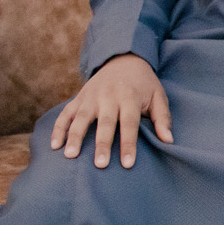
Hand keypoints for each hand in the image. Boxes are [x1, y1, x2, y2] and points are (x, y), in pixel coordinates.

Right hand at [52, 53, 171, 168]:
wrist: (124, 59)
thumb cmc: (144, 84)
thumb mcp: (158, 96)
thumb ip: (163, 118)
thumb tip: (168, 141)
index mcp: (130, 97)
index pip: (129, 123)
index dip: (129, 143)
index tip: (127, 164)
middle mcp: (108, 96)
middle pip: (105, 123)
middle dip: (102, 144)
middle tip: (100, 165)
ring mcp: (91, 96)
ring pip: (81, 117)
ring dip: (74, 136)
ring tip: (70, 156)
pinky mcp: (78, 97)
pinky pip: (65, 113)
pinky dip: (59, 128)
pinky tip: (55, 145)